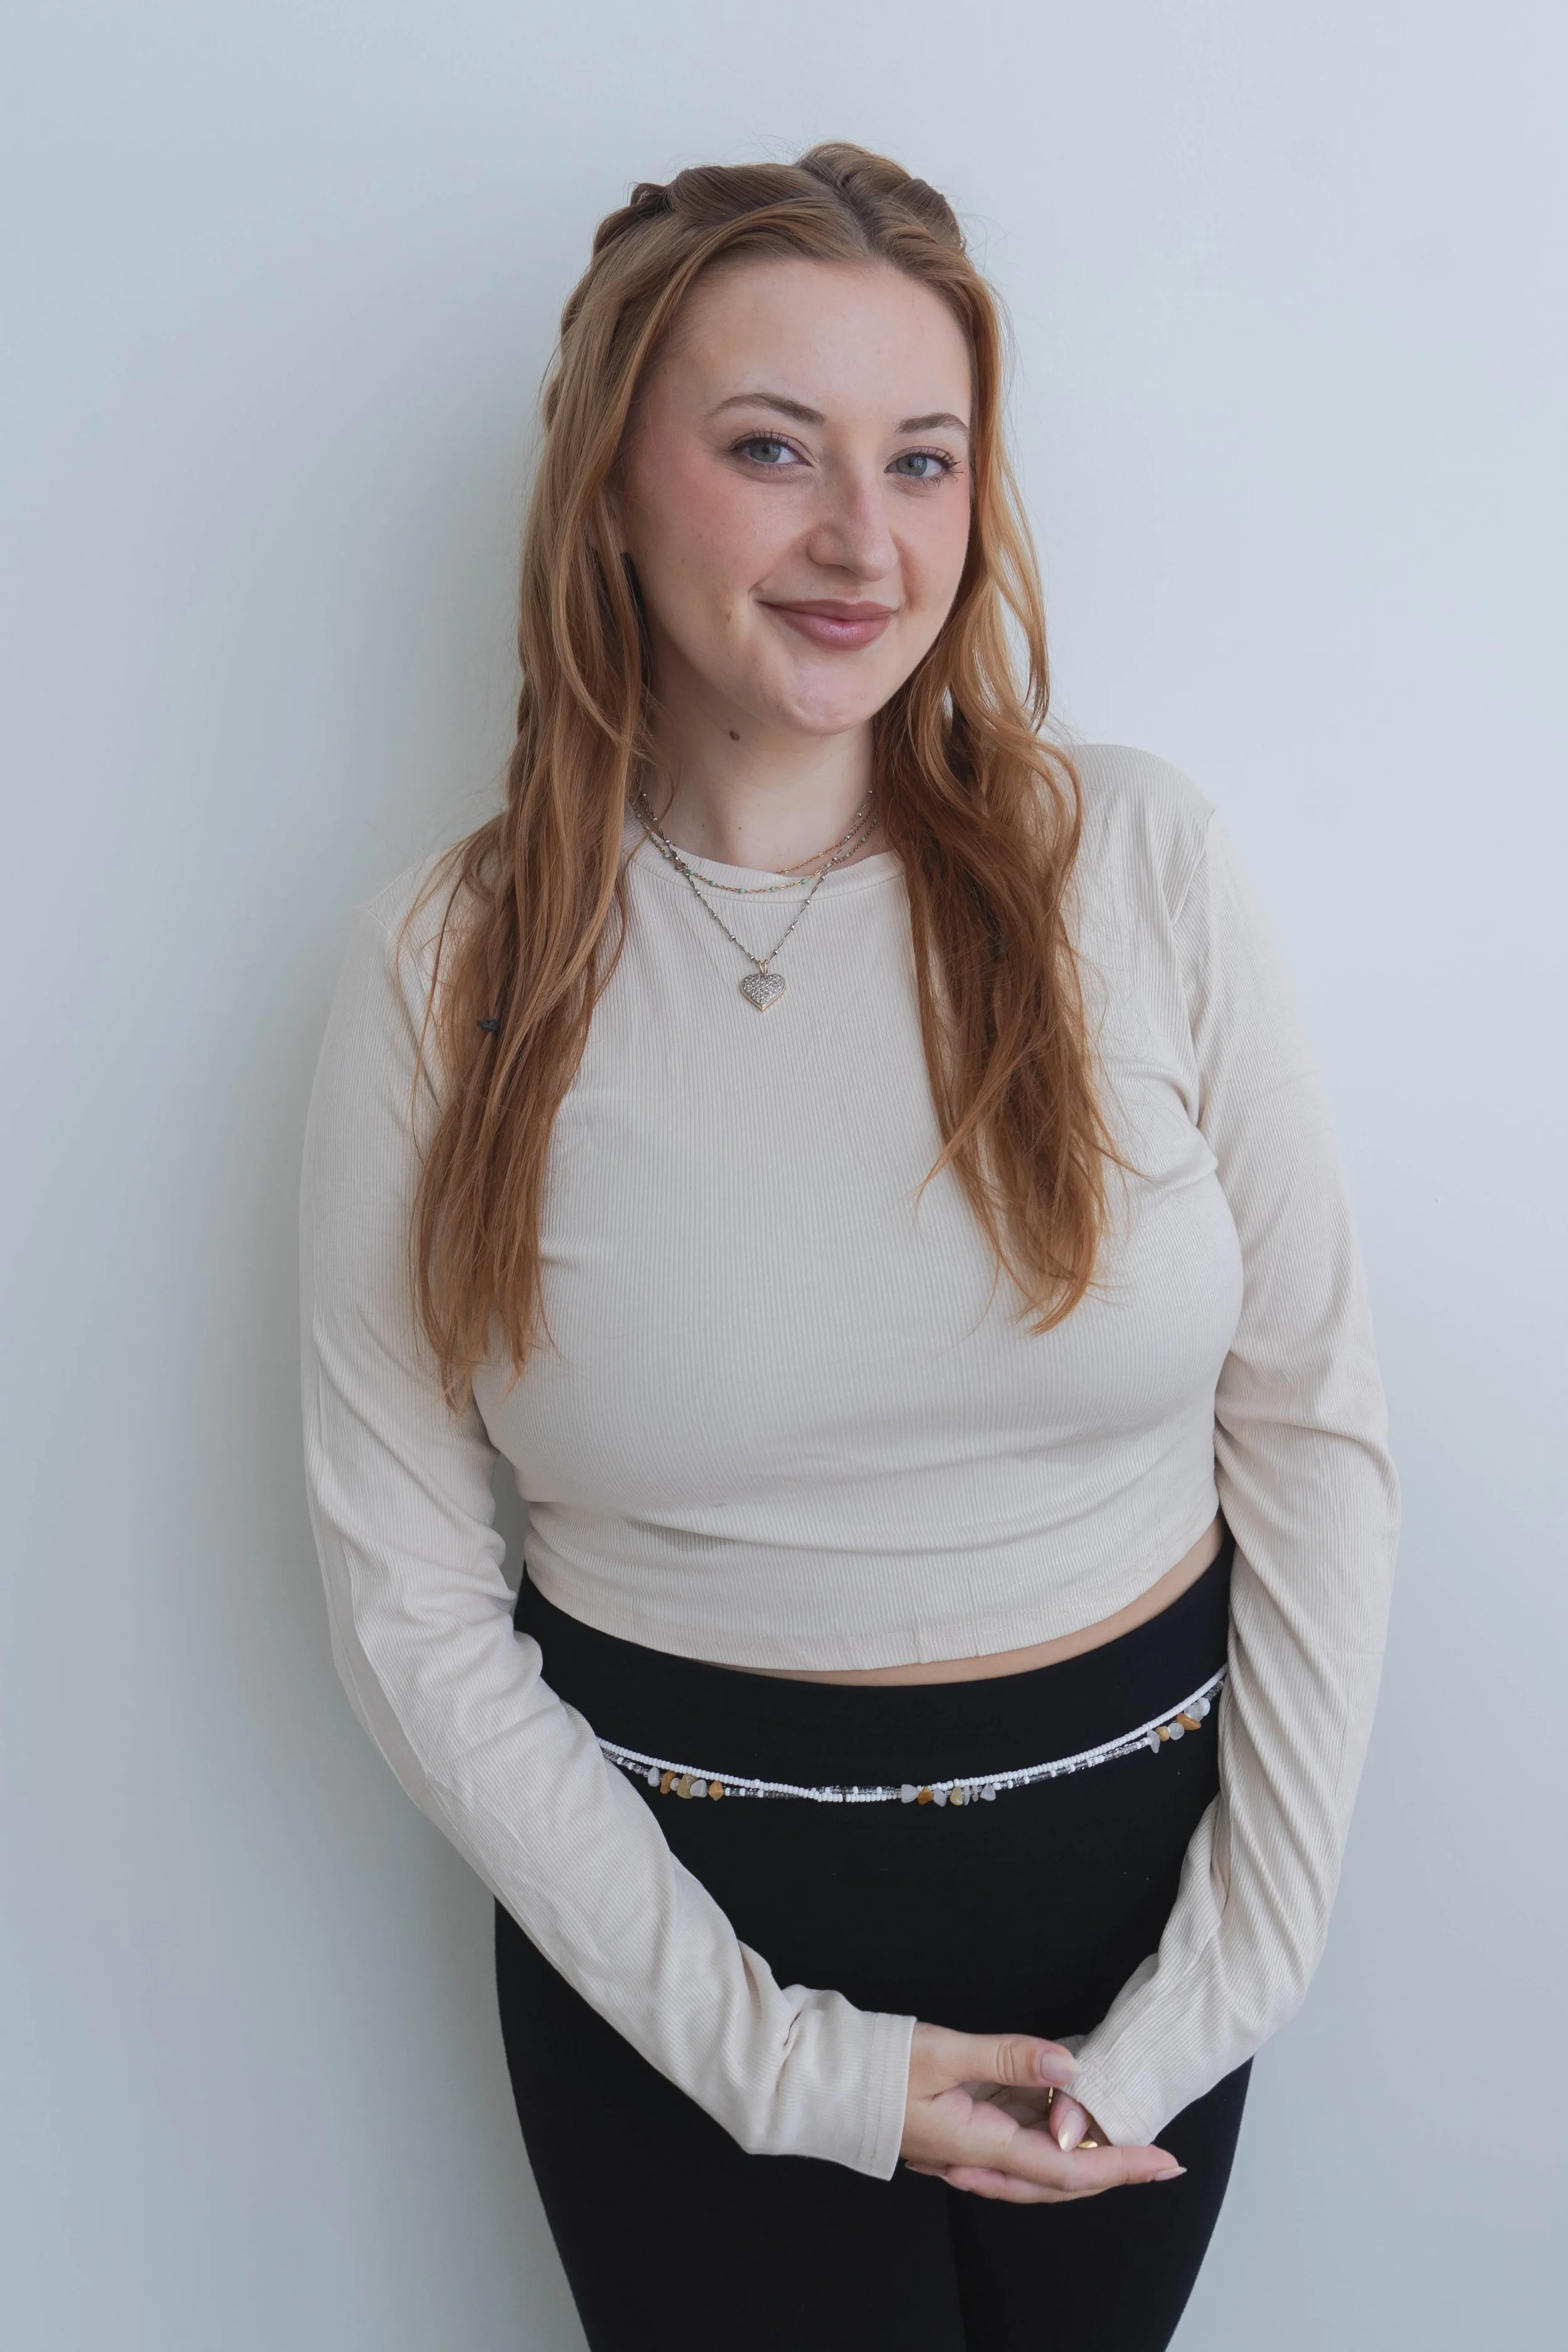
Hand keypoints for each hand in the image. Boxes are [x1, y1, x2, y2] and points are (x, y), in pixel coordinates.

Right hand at [900, 2022, 1184, 2202]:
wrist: (825, 2080)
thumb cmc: (878, 2067)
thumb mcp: (944, 2052)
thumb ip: (1008, 2057)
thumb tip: (1067, 2066)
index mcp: (979, 2148)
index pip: (1066, 2170)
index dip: (1119, 2166)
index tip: (1163, 2162)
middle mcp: (979, 2157)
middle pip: (1060, 2176)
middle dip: (1113, 2166)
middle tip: (1160, 2157)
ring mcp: (970, 2145)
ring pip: (1040, 2156)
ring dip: (1082, 2146)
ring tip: (1124, 2128)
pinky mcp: (962, 2126)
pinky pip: (1017, 2134)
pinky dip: (1048, 2122)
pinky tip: (1067, 2101)